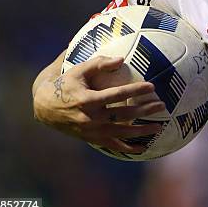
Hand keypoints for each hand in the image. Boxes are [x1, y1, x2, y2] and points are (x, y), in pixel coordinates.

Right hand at [33, 55, 164, 153]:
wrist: (45, 107)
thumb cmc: (66, 83)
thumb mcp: (79, 70)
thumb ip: (100, 64)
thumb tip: (121, 59)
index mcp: (88, 99)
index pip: (117, 94)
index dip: (135, 90)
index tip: (152, 86)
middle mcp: (91, 117)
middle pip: (124, 114)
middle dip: (145, 110)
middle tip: (162, 105)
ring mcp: (92, 130)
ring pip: (121, 132)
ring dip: (141, 130)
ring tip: (159, 126)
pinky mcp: (91, 138)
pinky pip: (112, 145)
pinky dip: (128, 147)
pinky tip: (143, 147)